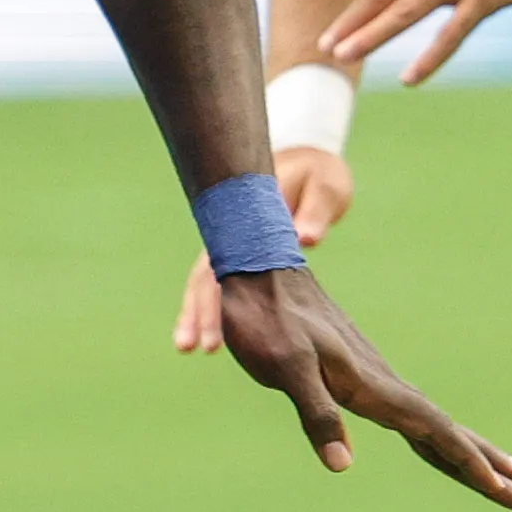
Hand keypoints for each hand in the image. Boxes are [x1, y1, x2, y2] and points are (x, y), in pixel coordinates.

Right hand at [170, 144, 348, 351]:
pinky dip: (218, 308)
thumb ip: (315, 212)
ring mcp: (236, 245)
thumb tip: (306, 239)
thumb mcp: (325, 187)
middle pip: (207, 277)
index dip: (213, 296)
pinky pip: (226, 285)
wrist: (310, 164)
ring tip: (187, 347)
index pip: (223, 261)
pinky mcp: (246, 256)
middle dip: (198, 312)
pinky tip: (216, 335)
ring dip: (199, 313)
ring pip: (210, 283)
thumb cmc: (318, 175)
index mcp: (248, 218)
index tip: (211, 322)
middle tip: (189, 345)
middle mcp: (234, 234)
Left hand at [203, 259, 511, 506]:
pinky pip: (413, 417)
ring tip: (510, 476)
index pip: (436, 432)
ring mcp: (377, 381)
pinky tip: (440, 443)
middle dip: (489, 468)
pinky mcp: (361, 377)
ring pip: (435, 426)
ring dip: (472, 454)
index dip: (470, 462)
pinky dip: (438, 437)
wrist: (261, 270)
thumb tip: (342, 465)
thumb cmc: (269, 319)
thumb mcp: (286, 367)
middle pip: (449, 434)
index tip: (506, 489)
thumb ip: (316, 413)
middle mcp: (385, 386)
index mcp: (375, 388)